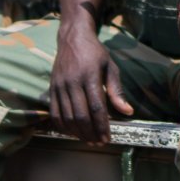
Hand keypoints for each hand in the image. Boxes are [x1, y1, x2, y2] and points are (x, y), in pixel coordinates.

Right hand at [49, 16, 132, 143]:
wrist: (72, 38)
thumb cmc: (95, 53)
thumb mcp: (110, 67)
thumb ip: (117, 91)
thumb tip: (127, 111)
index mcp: (90, 75)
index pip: (96, 107)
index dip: (102, 126)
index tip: (108, 138)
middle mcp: (72, 81)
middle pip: (80, 115)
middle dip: (90, 133)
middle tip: (98, 142)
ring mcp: (59, 85)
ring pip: (67, 117)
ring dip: (78, 132)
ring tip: (88, 140)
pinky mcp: (51, 88)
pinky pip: (54, 113)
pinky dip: (63, 126)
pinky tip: (73, 132)